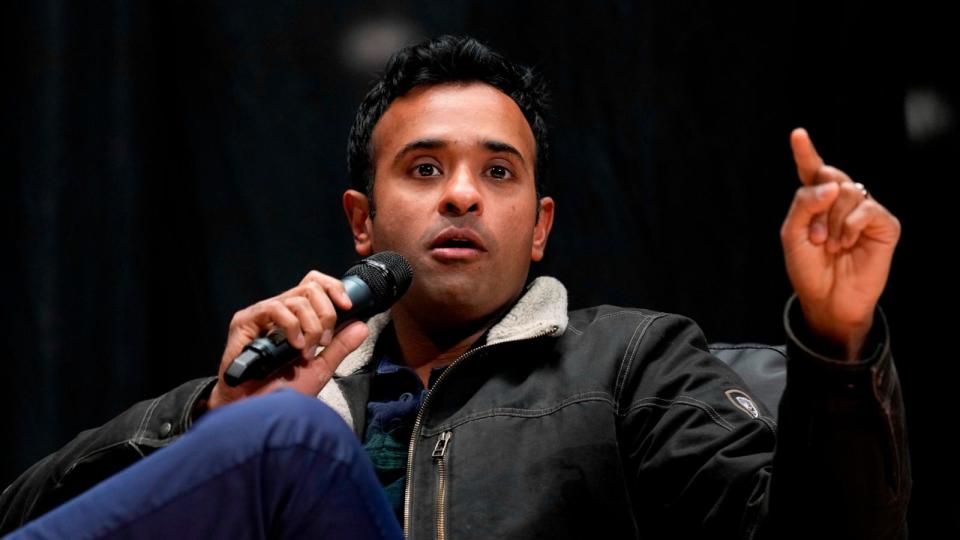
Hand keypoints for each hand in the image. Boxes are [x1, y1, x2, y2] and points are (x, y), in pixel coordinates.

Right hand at [205, 271, 369, 410]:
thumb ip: (340, 346)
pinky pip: (274, 308)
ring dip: (311, 326)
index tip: (347, 307)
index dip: (334, 288)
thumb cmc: (282, 392)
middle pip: (311, 288)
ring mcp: (262, 316)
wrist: (258, 409)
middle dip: (326, 314)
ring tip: (306, 351)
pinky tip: (294, 345)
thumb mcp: (321, 368)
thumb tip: (362, 325)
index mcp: (296, 318)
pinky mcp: (245, 322)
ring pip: (297, 299)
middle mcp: (279, 313)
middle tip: (323, 342)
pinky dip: (291, 326)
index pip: (315, 286)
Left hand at [780, 128, 900, 359]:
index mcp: (817, 200)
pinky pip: (867, 209)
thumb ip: (804, 204)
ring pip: (847, 193)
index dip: (805, 151)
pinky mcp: (884, 224)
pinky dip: (850, 227)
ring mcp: (865, 211)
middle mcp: (842, 200)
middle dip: (818, 207)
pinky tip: (846, 244)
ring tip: (830, 246)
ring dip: (832, 222)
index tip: (797, 134)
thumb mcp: (792, 235)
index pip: (812, 170)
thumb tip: (832, 184)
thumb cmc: (808, 268)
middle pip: (831, 177)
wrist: (826, 299)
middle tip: (814, 238)